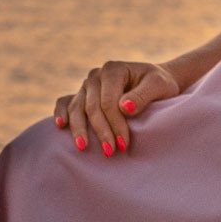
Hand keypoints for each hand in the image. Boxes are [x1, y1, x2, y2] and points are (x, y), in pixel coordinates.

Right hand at [54, 59, 180, 156]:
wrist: (155, 83)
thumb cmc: (160, 85)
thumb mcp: (159, 86)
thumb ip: (143, 95)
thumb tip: (124, 108)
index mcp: (113, 70)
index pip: (108, 101)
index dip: (114, 124)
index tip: (123, 144)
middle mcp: (96, 75)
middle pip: (91, 106)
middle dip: (100, 131)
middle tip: (110, 152)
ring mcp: (86, 85)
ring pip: (77, 107)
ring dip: (79, 129)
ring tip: (83, 148)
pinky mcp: (82, 95)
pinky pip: (65, 102)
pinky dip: (61, 112)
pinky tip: (60, 126)